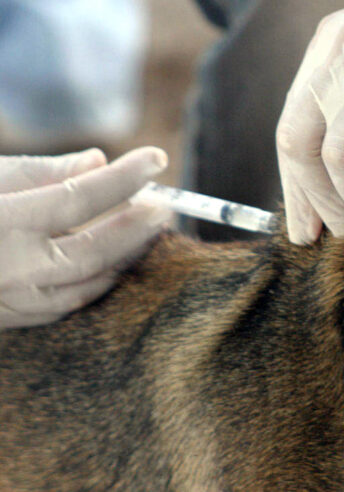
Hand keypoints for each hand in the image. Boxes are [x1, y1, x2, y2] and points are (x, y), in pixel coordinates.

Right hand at [0, 147, 171, 329]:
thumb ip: (41, 172)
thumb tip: (97, 161)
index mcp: (2, 225)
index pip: (81, 197)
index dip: (124, 177)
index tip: (155, 158)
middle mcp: (12, 270)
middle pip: (98, 249)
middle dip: (138, 225)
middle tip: (164, 202)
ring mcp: (12, 302)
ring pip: (91, 283)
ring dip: (125, 256)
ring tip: (147, 229)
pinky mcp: (11, 320)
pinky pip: (69, 304)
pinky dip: (97, 281)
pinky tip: (113, 261)